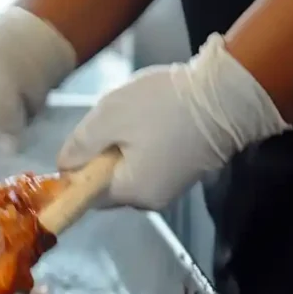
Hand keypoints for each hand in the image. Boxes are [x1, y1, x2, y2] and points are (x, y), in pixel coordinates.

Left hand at [57, 34, 290, 209]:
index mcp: (130, 193)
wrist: (230, 94)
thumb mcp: (109, 117)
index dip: (76, 169)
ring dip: (124, 146)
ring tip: (135, 117)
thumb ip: (80, 144)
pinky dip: (144, 143)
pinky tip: (153, 119)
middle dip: (102, 154)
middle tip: (111, 121)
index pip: (86, 193)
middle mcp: (151, 199)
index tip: (79, 142)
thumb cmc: (165, 106)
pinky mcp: (186, 170)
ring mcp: (171, 186)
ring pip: (129, 169)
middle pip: (108, 182)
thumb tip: (62, 166)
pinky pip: (150, 161)